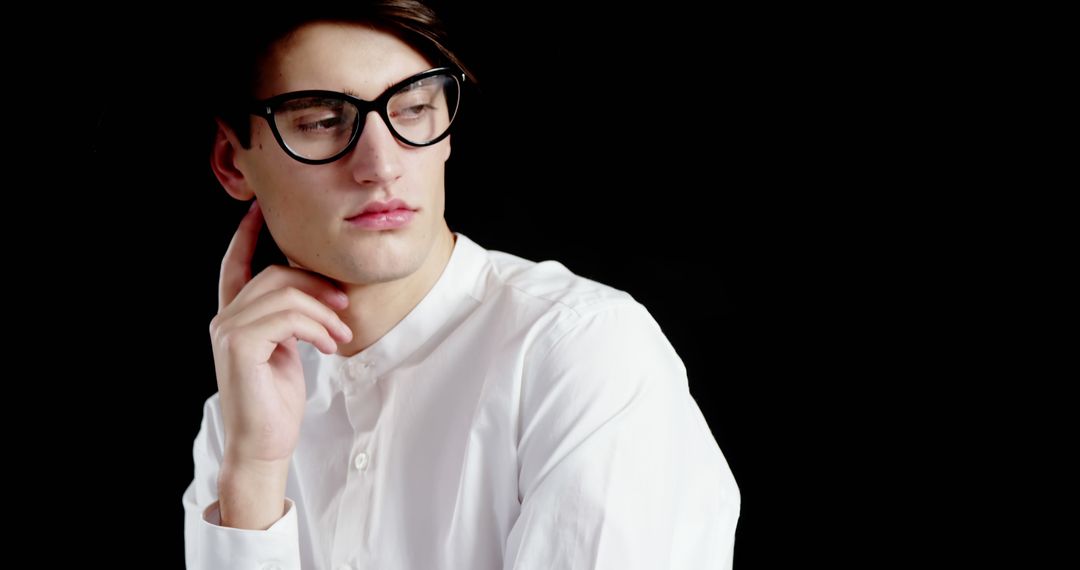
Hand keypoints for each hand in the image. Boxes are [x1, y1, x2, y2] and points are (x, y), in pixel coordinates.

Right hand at [208, 201, 352, 526]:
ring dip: (323, 310)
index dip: (247, 235)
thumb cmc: (277, 401)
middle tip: (344, 305)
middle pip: (275, 275)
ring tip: (340, 334)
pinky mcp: (239, 345)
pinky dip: (316, 326)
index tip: (261, 210)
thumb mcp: (288, 350)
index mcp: (235, 318)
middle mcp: (225, 319)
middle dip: (316, 284)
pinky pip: (287, 316)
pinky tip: (329, 345)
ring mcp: (228, 331)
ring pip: (284, 293)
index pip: (236, 266)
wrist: (264, 443)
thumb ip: (290, 319)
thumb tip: (319, 293)